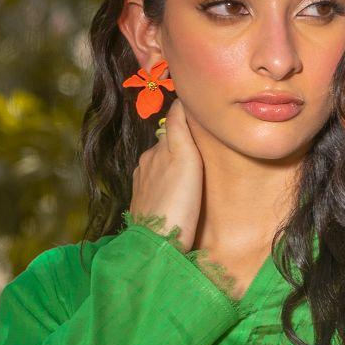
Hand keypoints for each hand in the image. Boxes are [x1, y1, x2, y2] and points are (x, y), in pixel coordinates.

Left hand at [127, 98, 202, 253]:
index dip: (186, 123)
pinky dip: (168, 187)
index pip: (171, 128)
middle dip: (180, 146)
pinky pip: (157, 190)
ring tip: (192, 174)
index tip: (203, 122)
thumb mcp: (182, 157)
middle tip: (202, 150)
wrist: (158, 246)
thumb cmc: (177, 202)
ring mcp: (142, 189)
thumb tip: (179, 99)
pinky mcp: (143, 209)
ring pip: (160, 170)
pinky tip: (178, 196)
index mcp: (154, 153)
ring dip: (174, 168)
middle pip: (165, 149)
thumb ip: (178, 127)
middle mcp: (144, 167)